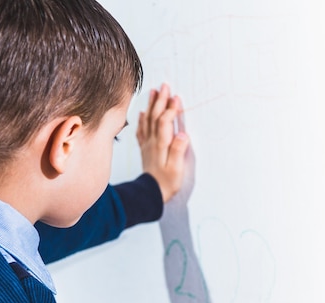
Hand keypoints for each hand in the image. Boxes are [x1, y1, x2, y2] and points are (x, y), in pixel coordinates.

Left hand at [137, 83, 189, 202]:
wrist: (151, 193)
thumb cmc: (166, 182)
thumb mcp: (176, 169)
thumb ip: (178, 151)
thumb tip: (182, 134)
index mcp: (161, 145)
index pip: (165, 122)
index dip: (170, 109)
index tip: (176, 97)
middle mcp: (153, 141)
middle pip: (155, 116)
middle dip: (160, 100)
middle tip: (165, 85)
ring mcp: (148, 144)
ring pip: (148, 120)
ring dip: (151, 105)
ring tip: (153, 91)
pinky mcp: (146, 148)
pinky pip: (142, 130)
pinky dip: (142, 120)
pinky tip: (143, 112)